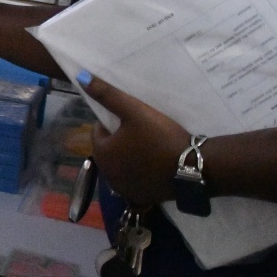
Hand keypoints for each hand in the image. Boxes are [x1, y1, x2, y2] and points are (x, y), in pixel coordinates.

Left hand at [79, 72, 189, 206]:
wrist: (195, 167)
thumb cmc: (160, 137)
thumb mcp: (134, 111)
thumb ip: (107, 95)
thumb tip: (80, 78)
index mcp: (101, 153)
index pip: (98, 132)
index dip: (113, 123)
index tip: (132, 120)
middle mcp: (108, 175)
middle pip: (109, 150)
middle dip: (119, 141)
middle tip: (141, 132)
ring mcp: (124, 189)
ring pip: (121, 165)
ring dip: (129, 157)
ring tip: (148, 146)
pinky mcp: (141, 198)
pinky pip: (134, 180)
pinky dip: (139, 173)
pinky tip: (154, 164)